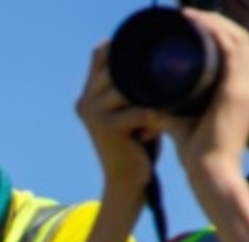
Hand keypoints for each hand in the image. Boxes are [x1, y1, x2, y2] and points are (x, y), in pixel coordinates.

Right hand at [77, 43, 159, 200]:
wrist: (126, 184)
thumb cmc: (135, 146)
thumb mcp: (130, 110)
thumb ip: (133, 86)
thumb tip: (157, 58)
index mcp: (87, 95)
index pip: (101, 53)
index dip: (125, 49)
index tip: (152, 62)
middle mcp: (85, 101)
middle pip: (118, 66)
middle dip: (145, 74)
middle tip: (163, 93)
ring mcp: (93, 113)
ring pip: (131, 85)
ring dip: (152, 96)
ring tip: (161, 114)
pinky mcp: (106, 127)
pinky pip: (141, 108)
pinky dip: (155, 116)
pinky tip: (157, 130)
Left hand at [158, 9, 248, 178]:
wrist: (209, 174)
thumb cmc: (197, 153)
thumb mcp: (183, 119)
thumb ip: (171, 105)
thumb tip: (148, 97)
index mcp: (245, 91)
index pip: (239, 52)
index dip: (220, 33)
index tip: (193, 25)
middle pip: (241, 39)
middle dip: (216, 22)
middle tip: (188, 15)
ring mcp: (248, 87)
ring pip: (239, 39)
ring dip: (214, 23)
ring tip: (189, 15)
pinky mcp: (239, 91)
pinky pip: (233, 50)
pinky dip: (216, 33)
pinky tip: (198, 23)